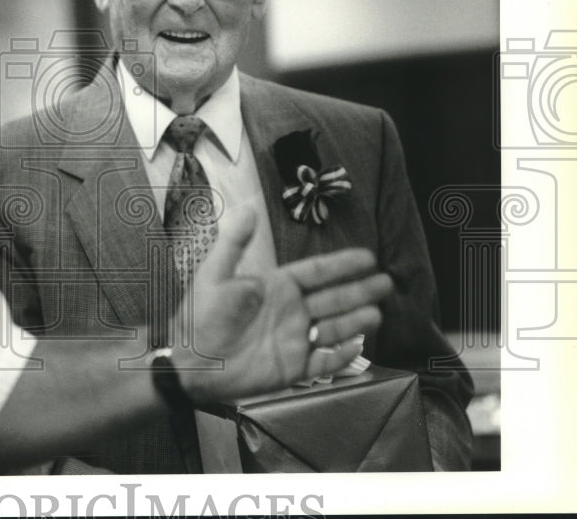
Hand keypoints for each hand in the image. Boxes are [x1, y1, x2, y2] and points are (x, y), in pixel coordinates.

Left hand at [172, 206, 392, 404]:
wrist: (191, 362)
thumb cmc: (200, 316)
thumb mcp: (215, 273)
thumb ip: (235, 242)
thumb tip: (247, 207)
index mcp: (276, 287)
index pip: (316, 272)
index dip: (341, 265)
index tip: (367, 257)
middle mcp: (289, 311)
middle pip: (333, 298)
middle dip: (359, 290)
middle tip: (386, 283)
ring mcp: (293, 339)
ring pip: (334, 328)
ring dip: (355, 321)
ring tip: (377, 313)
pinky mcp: (292, 368)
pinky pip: (324, 362)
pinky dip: (342, 356)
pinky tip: (358, 347)